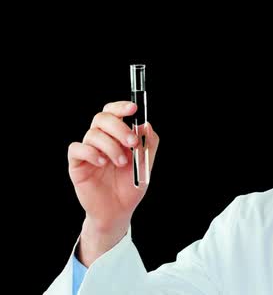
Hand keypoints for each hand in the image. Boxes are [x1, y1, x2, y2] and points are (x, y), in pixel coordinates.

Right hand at [67, 101, 158, 264]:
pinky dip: (91, 153)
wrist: (118, 211)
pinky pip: (77, 149)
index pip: (114, 112)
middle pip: (102, 118)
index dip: (121, 107)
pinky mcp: (77, 164)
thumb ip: (148, 144)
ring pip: (92, 134)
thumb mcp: (146, 164)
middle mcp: (101, 140)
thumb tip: (146, 125)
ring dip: (110, 146)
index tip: (134, 109)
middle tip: (132, 143)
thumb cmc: (130, 187)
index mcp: (117, 136)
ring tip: (121, 163)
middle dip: (119, 127)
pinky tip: (102, 163)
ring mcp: (88, 151)